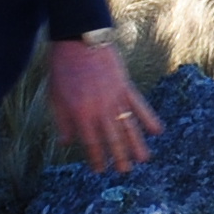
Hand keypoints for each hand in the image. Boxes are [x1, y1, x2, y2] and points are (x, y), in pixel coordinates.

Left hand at [49, 37, 162, 173]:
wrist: (78, 40)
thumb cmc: (63, 68)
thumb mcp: (55, 96)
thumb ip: (62, 122)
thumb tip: (66, 144)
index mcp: (80, 114)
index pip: (91, 143)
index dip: (97, 158)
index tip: (101, 170)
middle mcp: (100, 109)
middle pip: (113, 139)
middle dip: (120, 157)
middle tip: (125, 172)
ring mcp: (115, 97)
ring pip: (128, 126)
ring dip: (137, 144)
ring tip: (144, 160)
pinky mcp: (125, 85)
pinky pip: (140, 105)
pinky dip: (149, 118)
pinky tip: (158, 131)